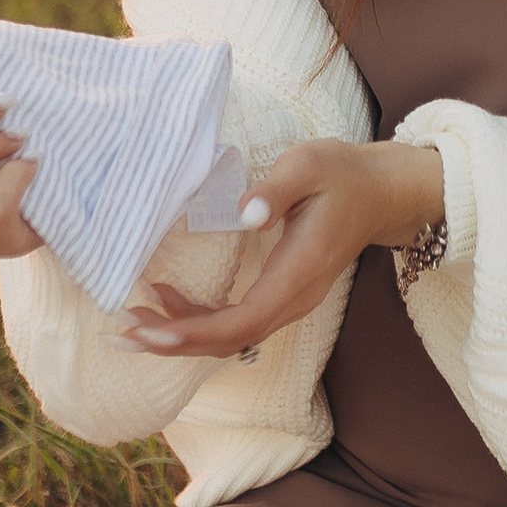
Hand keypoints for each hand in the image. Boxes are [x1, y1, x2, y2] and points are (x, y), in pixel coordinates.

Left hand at [120, 138, 442, 360]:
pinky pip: (237, 322)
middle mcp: (294, 298)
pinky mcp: (280, 296)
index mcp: (299, 271)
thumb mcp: (309, 165)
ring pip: (231, 337)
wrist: (380, 194)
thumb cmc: (342, 174)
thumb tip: (247, 213)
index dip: (199, 330)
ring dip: (182, 335)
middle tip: (126, 331)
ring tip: (135, 322)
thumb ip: (277, 188)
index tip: (158, 330)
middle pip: (231, 339)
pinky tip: (168, 303)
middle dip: (177, 341)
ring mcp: (288, 301)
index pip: (246, 319)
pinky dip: (199, 322)